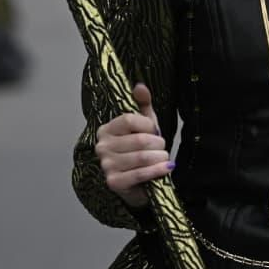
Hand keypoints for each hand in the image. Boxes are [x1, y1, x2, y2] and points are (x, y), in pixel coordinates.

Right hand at [95, 82, 172, 209]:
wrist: (140, 182)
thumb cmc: (141, 150)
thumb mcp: (144, 125)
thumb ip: (143, 104)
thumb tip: (140, 86)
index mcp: (106, 129)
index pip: (129, 119)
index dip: (148, 125)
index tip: (155, 131)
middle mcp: (102, 146)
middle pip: (139, 139)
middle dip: (158, 144)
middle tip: (162, 147)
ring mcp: (106, 165)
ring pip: (142, 157)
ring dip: (160, 157)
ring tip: (164, 157)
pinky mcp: (114, 182)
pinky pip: (140, 174)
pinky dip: (157, 170)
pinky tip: (165, 168)